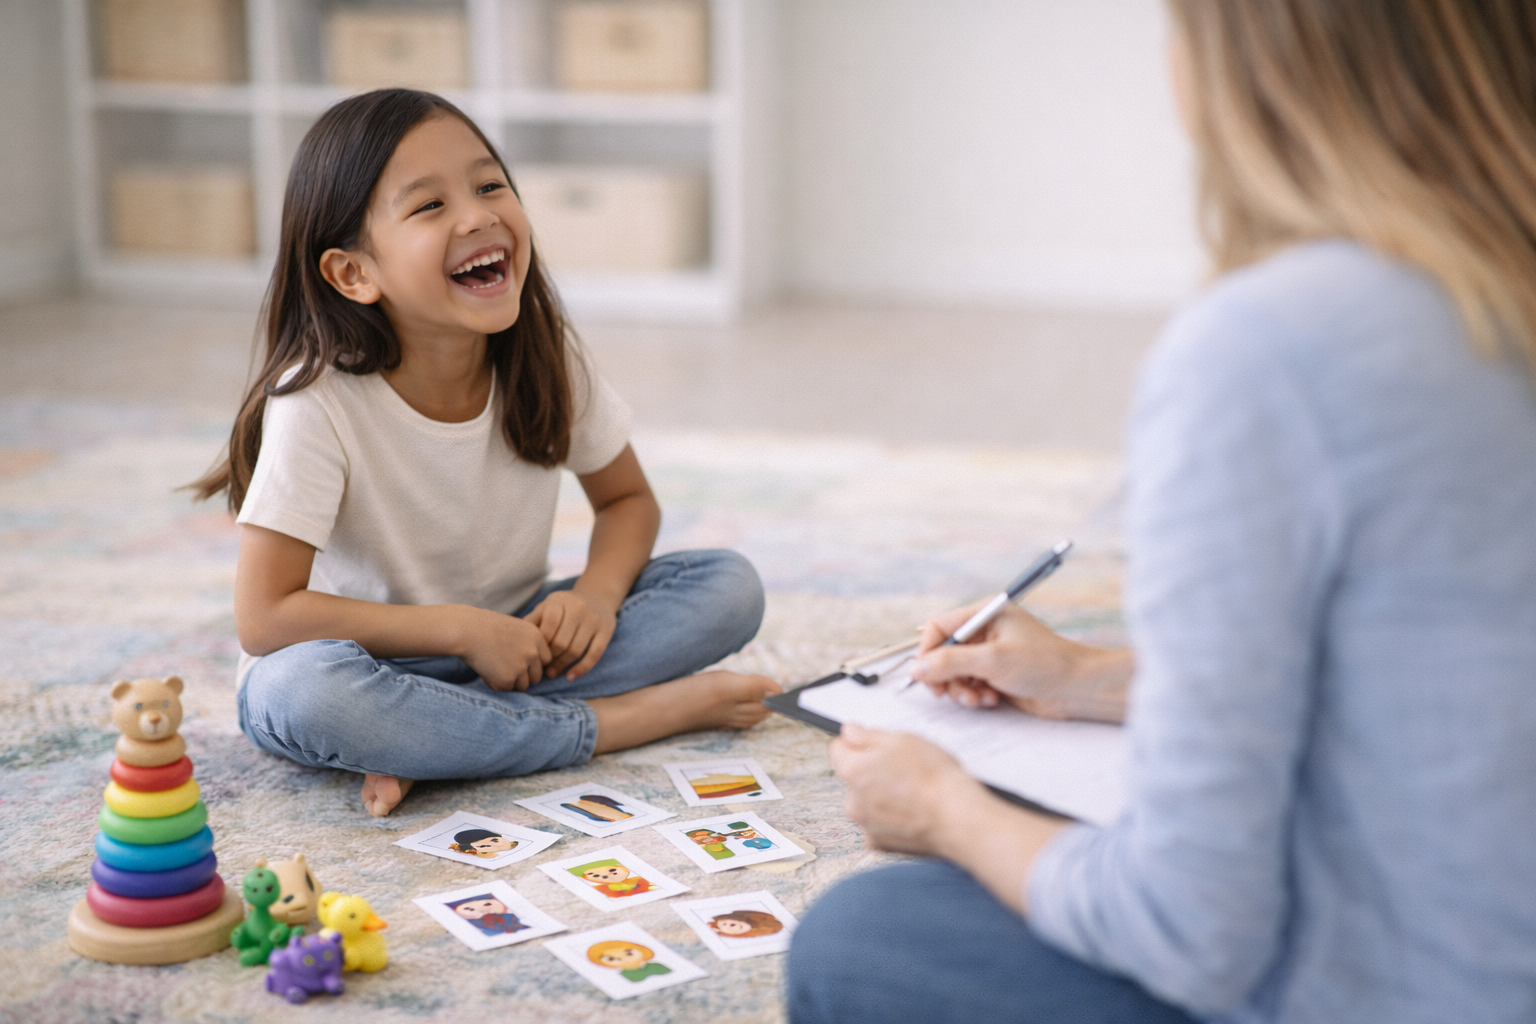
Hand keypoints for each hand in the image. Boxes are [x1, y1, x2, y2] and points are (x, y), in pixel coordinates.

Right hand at [453, 606, 550, 691]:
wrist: (466, 630)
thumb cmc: (484, 627)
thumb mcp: (514, 629)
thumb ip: (526, 644)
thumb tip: (530, 667)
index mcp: (537, 637)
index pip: (546, 659)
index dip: (533, 663)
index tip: (518, 661)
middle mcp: (534, 652)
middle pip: (538, 675)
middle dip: (523, 676)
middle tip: (504, 668)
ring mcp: (523, 666)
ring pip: (524, 685)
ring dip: (511, 682)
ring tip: (494, 669)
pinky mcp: (509, 679)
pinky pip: (508, 689)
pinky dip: (498, 685)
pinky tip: (487, 672)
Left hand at [525, 589, 617, 679]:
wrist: (598, 595)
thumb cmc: (565, 606)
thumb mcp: (548, 605)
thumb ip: (533, 619)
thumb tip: (518, 639)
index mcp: (560, 600)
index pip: (548, 626)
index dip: (541, 643)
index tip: (535, 653)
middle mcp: (578, 608)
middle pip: (561, 642)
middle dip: (550, 658)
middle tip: (543, 668)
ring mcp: (594, 619)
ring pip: (576, 650)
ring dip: (562, 665)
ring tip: (552, 673)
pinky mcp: (607, 630)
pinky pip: (594, 654)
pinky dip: (581, 668)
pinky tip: (570, 676)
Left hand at [828, 724, 986, 856]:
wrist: (956, 818)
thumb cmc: (933, 776)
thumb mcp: (902, 739)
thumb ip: (868, 735)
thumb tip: (849, 732)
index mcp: (852, 770)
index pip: (838, 748)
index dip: (859, 743)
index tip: (877, 746)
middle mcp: (851, 801)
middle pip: (853, 777)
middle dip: (871, 771)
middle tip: (903, 769)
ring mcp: (865, 825)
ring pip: (866, 802)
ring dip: (880, 797)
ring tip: (912, 793)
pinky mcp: (880, 844)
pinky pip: (878, 826)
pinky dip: (890, 820)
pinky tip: (911, 813)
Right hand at [912, 603, 1130, 722]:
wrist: (1079, 688)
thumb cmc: (1044, 665)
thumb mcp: (992, 661)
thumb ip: (950, 662)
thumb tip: (916, 668)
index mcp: (984, 614)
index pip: (939, 627)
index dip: (928, 651)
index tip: (925, 675)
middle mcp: (984, 631)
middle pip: (943, 652)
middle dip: (945, 676)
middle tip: (949, 694)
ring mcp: (990, 653)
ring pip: (954, 672)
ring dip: (960, 690)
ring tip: (978, 700)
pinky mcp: (996, 674)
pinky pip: (969, 684)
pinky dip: (974, 695)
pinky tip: (991, 700)